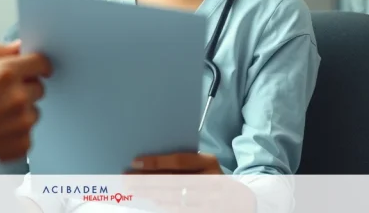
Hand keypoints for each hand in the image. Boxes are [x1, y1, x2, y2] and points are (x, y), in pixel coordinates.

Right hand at [0, 41, 51, 161]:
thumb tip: (17, 47)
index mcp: (5, 73)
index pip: (41, 62)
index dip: (35, 64)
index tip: (30, 69)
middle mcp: (19, 97)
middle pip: (39, 86)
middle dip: (24, 88)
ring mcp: (22, 122)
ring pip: (34, 110)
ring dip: (20, 111)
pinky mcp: (23, 144)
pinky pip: (28, 132)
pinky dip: (16, 132)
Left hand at [123, 153, 244, 212]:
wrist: (241, 200)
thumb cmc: (214, 178)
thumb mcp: (206, 166)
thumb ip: (184, 163)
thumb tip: (150, 163)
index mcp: (210, 162)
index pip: (179, 161)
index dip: (156, 162)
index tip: (135, 162)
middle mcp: (212, 181)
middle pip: (172, 181)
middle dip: (147, 180)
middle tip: (128, 179)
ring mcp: (210, 201)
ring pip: (173, 198)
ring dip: (150, 194)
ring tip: (134, 190)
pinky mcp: (205, 212)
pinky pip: (179, 210)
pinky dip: (163, 205)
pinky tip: (151, 200)